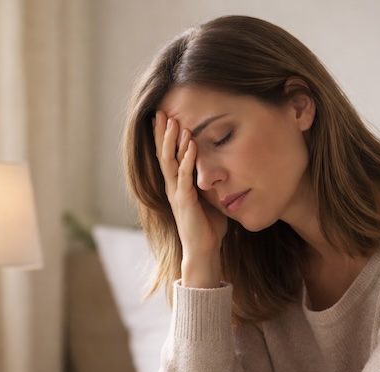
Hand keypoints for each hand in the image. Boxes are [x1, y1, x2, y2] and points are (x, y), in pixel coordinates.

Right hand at [154, 111, 226, 287]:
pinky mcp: (185, 201)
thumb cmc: (208, 226)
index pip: (168, 155)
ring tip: (174, 122)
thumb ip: (208, 182)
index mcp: (176, 185)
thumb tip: (219, 168)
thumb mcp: (209, 198)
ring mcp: (176, 193)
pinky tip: (190, 145)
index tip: (164, 117)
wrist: (204, 250)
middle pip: (163, 154)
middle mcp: (172, 187)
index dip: (165, 137)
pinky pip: (184, 176)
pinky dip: (187, 159)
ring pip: (170, 162)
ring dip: (172, 141)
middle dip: (162, 133)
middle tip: (160, 112)